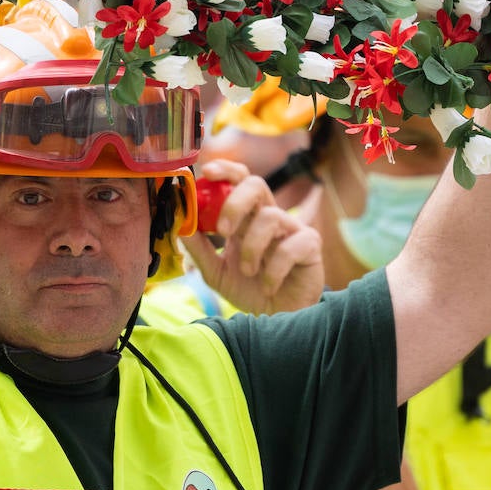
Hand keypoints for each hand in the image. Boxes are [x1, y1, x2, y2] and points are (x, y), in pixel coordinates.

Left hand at [181, 158, 324, 314]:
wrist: (278, 319)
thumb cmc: (249, 289)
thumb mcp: (216, 272)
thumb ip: (199, 250)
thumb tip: (180, 226)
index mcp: (247, 217)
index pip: (239, 181)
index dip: (226, 170)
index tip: (208, 172)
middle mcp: (269, 216)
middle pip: (256, 184)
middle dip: (235, 202)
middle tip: (222, 229)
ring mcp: (292, 228)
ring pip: (270, 216)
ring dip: (252, 247)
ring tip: (247, 271)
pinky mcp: (310, 245)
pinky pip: (290, 247)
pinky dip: (273, 270)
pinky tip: (268, 286)